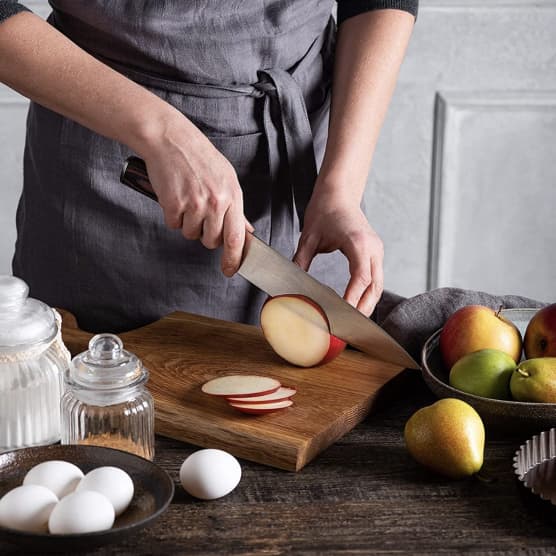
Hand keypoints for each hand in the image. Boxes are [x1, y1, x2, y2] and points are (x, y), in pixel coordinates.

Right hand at [140, 113, 252, 276]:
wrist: (170, 138)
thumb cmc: (199, 157)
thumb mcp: (226, 178)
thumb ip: (236, 207)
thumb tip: (246, 231)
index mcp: (232, 195)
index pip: (236, 238)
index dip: (233, 259)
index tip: (230, 269)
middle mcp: (216, 201)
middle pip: (212, 241)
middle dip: (206, 235)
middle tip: (200, 215)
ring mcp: (194, 203)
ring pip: (191, 234)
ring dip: (187, 224)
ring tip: (187, 200)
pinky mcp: (173, 203)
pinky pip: (173, 224)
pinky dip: (172, 215)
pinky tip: (175, 196)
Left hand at [292, 192, 383, 315]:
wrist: (338, 192)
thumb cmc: (324, 210)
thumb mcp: (308, 237)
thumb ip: (301, 261)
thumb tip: (291, 284)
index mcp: (358, 242)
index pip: (360, 278)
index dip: (353, 299)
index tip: (343, 314)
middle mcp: (372, 247)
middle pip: (374, 286)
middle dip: (364, 308)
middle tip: (349, 327)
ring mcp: (376, 250)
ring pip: (378, 284)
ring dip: (368, 303)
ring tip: (354, 321)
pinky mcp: (375, 252)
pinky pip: (376, 277)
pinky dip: (368, 292)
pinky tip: (357, 304)